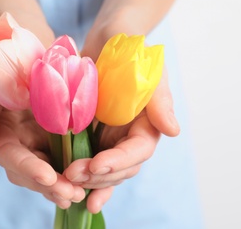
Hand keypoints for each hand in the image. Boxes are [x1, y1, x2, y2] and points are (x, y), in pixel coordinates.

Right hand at [0, 71, 85, 208]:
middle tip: (70, 195)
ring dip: (61, 186)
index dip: (27, 168)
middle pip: (30, 172)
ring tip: (79, 195)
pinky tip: (88, 181)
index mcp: (1, 132)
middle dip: (49, 185)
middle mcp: (19, 143)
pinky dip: (73, 172)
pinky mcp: (56, 138)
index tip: (47, 177)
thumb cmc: (4, 62)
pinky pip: (64, 160)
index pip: (11, 156)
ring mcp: (38, 142)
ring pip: (47, 172)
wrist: (29, 48)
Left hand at [64, 68, 179, 212]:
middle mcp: (130, 138)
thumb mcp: (148, 72)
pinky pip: (91, 165)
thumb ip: (159, 101)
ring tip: (67, 182)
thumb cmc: (131, 54)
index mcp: (146, 126)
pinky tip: (77, 196)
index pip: (137, 151)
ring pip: (106, 172)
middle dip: (99, 175)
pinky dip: (87, 182)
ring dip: (89, 181)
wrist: (106, 44)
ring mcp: (111, 141)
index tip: (97, 164)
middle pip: (121, 168)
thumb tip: (173, 131)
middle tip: (72, 175)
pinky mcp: (93, 139)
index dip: (118, 161)